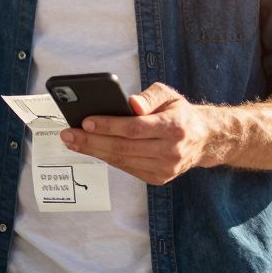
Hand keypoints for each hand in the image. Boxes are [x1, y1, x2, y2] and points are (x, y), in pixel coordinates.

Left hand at [60, 82, 220, 185]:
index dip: (108, 126)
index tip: (85, 121)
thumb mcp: (169, 95)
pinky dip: (107, 158)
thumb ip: (150, 96)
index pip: (135, 128)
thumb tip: (131, 103)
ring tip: (73, 142)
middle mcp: (171, 150)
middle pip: (124, 148)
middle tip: (68, 134)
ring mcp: (165, 168)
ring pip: (122, 161)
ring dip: (94, 151)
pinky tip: (92, 149)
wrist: (203, 139)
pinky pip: (127, 168)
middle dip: (91, 141)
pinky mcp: (159, 178)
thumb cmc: (179, 113)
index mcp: (174, 127)